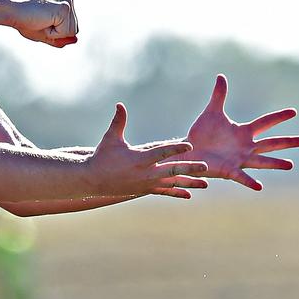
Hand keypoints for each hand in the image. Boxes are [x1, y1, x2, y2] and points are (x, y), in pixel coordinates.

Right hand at [11, 0, 78, 47]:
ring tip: (40, 19)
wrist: (10, 10)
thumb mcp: (44, 32)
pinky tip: (41, 20)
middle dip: (56, 32)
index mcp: (64, 0)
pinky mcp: (64, 7)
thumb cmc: (23, 19)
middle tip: (39, 20)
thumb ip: (61, 37)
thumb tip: (76, 40)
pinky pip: (65, 32)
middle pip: (74, 29)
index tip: (40, 20)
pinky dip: (52, 33)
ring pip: (71, 32)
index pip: (71, 27)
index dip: (55, 32)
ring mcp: (67, 2)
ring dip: (54, 32)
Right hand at [85, 104, 207, 197]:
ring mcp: (146, 184)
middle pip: (172, 170)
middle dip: (189, 169)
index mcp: (138, 159)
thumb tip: (120, 104)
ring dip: (189, 183)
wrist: (93, 180)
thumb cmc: (102, 156)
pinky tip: (189, 194)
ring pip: (172, 184)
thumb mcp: (110, 138)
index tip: (189, 144)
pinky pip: (164, 192)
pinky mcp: (145, 190)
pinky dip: (177, 193)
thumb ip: (118, 121)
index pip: (161, 152)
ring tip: (205, 184)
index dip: (175, 148)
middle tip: (205, 166)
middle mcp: (145, 173)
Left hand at [185, 75, 298, 190]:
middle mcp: (245, 147)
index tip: (294, 111)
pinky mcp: (229, 170)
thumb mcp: (212, 112)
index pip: (265, 122)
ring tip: (290, 165)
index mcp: (243, 132)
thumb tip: (221, 76)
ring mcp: (239, 159)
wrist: (188, 150)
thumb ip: (219, 96)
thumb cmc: (201, 133)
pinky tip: (260, 186)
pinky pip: (242, 177)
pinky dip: (250, 181)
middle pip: (270, 143)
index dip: (278, 117)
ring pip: (261, 161)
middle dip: (287, 142)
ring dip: (275, 163)